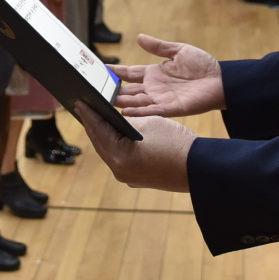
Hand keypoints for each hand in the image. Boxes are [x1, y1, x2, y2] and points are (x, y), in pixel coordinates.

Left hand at [74, 102, 196, 193]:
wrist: (199, 167)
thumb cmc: (176, 143)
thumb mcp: (149, 123)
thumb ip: (126, 120)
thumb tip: (112, 118)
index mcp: (119, 157)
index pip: (98, 131)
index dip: (89, 114)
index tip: (79, 102)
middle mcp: (119, 170)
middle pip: (100, 143)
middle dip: (93, 124)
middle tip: (84, 107)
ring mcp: (127, 176)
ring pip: (109, 151)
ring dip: (103, 135)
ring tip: (96, 118)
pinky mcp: (136, 178)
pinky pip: (119, 157)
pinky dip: (115, 144)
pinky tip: (114, 133)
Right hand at [109, 34, 224, 117]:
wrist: (220, 80)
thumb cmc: (202, 65)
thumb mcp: (178, 51)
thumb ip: (158, 47)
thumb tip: (139, 37)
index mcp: (154, 73)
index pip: (129, 73)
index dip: (115, 72)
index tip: (99, 70)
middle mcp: (154, 87)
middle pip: (128, 90)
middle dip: (112, 91)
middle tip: (95, 91)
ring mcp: (161, 99)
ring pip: (136, 102)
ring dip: (122, 103)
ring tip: (106, 103)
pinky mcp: (171, 108)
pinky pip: (152, 111)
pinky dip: (139, 112)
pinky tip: (126, 112)